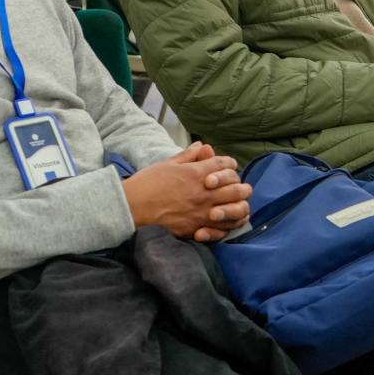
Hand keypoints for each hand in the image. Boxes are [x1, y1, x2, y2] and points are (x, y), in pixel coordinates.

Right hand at [122, 142, 251, 241]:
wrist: (132, 207)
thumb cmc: (147, 183)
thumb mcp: (168, 163)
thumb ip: (189, 155)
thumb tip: (202, 145)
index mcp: (197, 173)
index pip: (226, 164)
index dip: (230, 164)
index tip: (228, 166)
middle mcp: (203, 192)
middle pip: (237, 188)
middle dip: (241, 186)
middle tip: (239, 187)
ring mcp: (201, 211)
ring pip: (235, 210)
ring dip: (240, 206)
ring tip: (238, 205)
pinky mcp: (195, 228)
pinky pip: (222, 229)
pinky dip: (228, 225)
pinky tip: (226, 221)